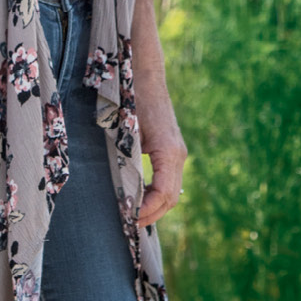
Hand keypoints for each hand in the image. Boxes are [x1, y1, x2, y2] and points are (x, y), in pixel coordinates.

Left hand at [131, 0, 185, 227]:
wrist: (142, 73)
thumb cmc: (130, 99)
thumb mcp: (126, 132)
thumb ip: (127, 162)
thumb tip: (123, 195)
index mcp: (169, 151)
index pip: (165, 193)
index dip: (147, 210)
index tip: (128, 219)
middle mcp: (178, 154)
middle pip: (171, 198)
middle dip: (150, 214)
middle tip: (127, 227)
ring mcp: (177, 152)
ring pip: (172, 191)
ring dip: (154, 207)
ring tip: (131, 218)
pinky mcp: (170, 149)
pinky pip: (168, 180)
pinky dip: (155, 195)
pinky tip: (138, 201)